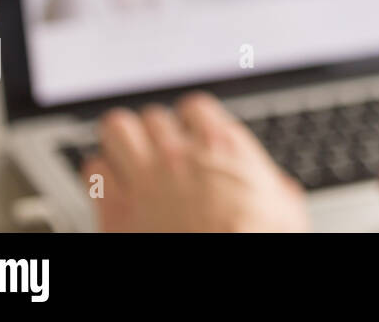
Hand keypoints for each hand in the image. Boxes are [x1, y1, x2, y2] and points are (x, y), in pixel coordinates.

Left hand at [83, 92, 309, 231]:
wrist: (224, 271)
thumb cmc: (257, 240)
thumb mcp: (284, 208)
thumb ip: (273, 185)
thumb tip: (277, 189)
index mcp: (222, 146)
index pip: (193, 106)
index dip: (191, 121)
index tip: (192, 133)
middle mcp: (179, 154)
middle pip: (152, 116)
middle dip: (154, 133)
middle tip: (158, 150)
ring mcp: (144, 178)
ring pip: (116, 128)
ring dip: (122, 140)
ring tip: (127, 155)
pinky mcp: (116, 208)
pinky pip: (93, 168)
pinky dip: (100, 174)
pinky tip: (111, 185)